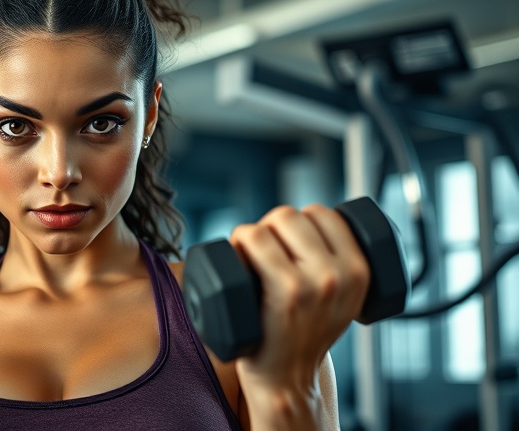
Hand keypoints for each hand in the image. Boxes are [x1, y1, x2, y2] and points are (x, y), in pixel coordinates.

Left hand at [230, 204, 369, 393]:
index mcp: (359, 270)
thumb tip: (306, 219)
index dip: (298, 223)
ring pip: (268, 225)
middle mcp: (339, 275)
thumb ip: (335, 262)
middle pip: (291, 215)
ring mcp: (310, 284)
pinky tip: (237, 266)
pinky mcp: (282, 293)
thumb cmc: (304, 335)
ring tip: (249, 264)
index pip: (324, 214)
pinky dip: (236, 245)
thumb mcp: (341, 298)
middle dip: (270, 228)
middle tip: (263, 258)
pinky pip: (252, 239)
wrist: (287, 382)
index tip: (286, 245)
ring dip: (249, 237)